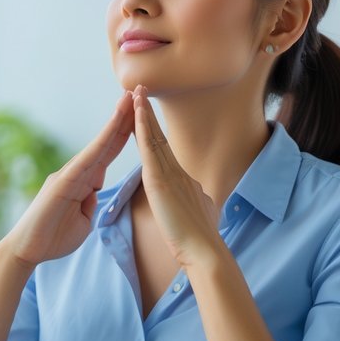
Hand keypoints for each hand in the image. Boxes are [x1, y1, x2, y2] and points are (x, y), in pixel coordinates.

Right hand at [1, 92, 133, 265]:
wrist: (27, 251)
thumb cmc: (53, 238)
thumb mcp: (83, 221)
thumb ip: (90, 203)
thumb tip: (95, 192)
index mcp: (84, 181)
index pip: (109, 152)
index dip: (125, 133)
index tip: (141, 115)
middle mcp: (77, 172)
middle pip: (106, 141)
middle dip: (123, 117)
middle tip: (138, 92)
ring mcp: (69, 174)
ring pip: (98, 144)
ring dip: (115, 121)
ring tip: (129, 98)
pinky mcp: (62, 181)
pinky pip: (87, 158)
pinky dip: (102, 141)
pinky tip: (114, 125)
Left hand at [131, 85, 220, 266]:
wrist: (204, 249)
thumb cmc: (200, 238)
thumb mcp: (198, 211)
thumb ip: (194, 200)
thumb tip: (200, 198)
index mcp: (182, 179)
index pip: (164, 150)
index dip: (155, 130)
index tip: (146, 113)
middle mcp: (177, 171)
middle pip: (159, 137)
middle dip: (147, 114)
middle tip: (139, 91)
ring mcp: (171, 174)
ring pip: (154, 138)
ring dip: (143, 114)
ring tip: (135, 93)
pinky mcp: (162, 182)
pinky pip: (150, 150)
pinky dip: (143, 130)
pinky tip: (136, 115)